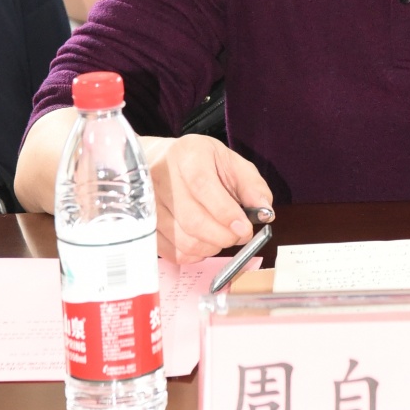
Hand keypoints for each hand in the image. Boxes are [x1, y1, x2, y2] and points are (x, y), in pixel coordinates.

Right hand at [143, 134, 272, 262]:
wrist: (160, 162)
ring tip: (222, 236)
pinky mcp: (144, 227)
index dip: (225, 211)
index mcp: (188, 154)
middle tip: (239, 235)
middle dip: (223, 236)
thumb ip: (252, 186)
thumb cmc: (201, 163)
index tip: (244, 228)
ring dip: (211, 247)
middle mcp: (162, 177)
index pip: (203, 185)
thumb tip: (266, 213)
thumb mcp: (231, 163)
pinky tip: (203, 242)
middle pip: (192, 219)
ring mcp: (147, 204)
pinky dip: (194, 255)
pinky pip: (172, 252)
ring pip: (183, 240)